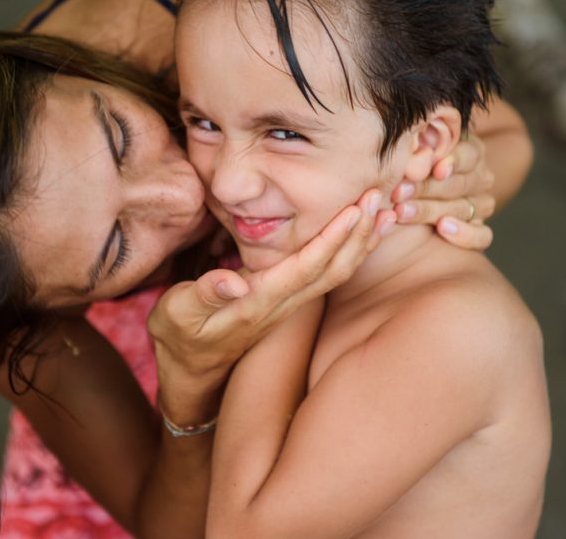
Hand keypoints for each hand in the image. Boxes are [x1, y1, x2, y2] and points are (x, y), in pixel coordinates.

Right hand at [148, 189, 393, 423]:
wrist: (191, 370)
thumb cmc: (180, 337)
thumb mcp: (178, 315)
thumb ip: (204, 296)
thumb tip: (232, 283)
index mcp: (259, 302)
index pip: (306, 267)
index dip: (333, 238)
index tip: (356, 209)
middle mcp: (283, 304)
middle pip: (334, 268)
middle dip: (359, 232)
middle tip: (382, 194)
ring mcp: (290, 304)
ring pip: (338, 272)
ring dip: (363, 240)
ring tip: (387, 208)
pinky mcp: (290, 300)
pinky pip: (330, 274)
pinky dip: (352, 250)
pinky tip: (365, 232)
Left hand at [391, 134, 494, 249]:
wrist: (415, 200)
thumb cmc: (411, 168)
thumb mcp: (415, 153)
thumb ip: (418, 150)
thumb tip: (416, 153)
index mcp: (471, 153)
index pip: (468, 155)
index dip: (452, 162)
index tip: (434, 169)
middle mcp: (480, 179)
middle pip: (459, 184)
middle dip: (426, 188)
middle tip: (399, 192)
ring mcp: (482, 205)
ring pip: (463, 209)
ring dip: (431, 211)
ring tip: (403, 212)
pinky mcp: (481, 231)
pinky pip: (481, 235)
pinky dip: (464, 234)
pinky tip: (443, 229)